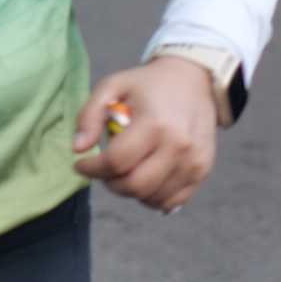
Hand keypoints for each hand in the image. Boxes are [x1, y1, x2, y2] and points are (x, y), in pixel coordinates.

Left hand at [71, 58, 218, 214]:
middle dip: (110, 184)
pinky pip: (171, 201)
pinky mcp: (203, 171)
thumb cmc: (148, 84)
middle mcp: (178, 146)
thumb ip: (90, 114)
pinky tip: (145, 178)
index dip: (92, 169)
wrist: (194, 80)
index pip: (116, 162)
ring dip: (131, 191)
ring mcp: (193, 161)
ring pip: (152, 198)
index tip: (80, 164)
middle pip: (135, 186)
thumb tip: (77, 149)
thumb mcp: (113, 86)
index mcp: (154, 123)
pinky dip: (152, 197)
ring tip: (125, 170)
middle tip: (104, 171)